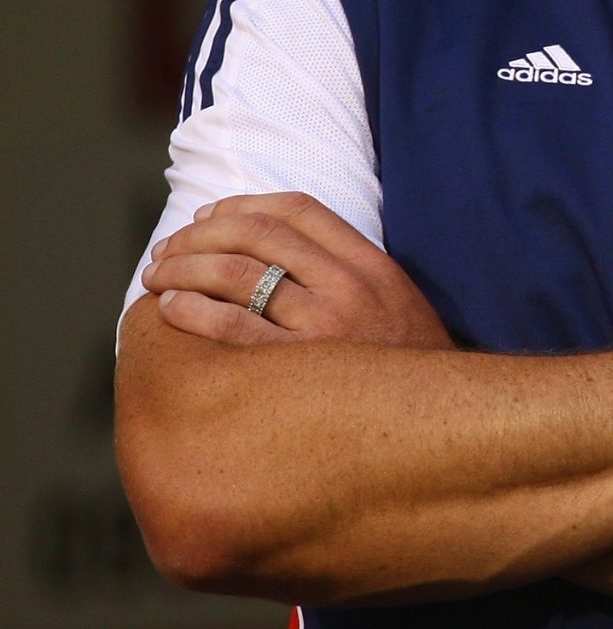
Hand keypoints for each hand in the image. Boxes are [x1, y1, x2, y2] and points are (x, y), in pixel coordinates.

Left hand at [142, 192, 454, 349]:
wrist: (437, 423)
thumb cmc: (402, 365)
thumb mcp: (394, 301)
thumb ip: (347, 269)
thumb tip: (273, 248)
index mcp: (372, 265)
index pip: (299, 210)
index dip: (242, 205)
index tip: (208, 215)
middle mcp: (349, 288)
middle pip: (259, 235)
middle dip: (200, 234)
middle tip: (167, 248)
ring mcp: (324, 327)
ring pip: (237, 274)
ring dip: (185, 267)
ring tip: (159, 276)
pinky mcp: (298, 369)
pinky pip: (233, 328)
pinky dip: (193, 310)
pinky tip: (173, 308)